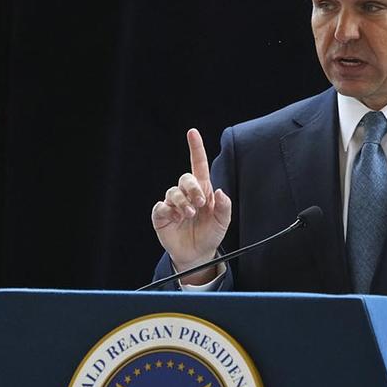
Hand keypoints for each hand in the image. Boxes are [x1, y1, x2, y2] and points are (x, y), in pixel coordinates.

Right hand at [151, 129, 231, 282]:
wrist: (197, 254)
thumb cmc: (210, 234)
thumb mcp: (223, 221)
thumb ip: (225, 206)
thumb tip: (220, 191)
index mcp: (203, 190)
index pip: (198, 165)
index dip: (195, 148)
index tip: (192, 133)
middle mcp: (186, 194)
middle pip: (185, 178)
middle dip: (193, 188)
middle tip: (200, 204)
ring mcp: (173, 204)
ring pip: (173, 192)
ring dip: (183, 202)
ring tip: (189, 215)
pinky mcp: (162, 215)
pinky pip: (161, 206)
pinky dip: (169, 211)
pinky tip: (177, 218)